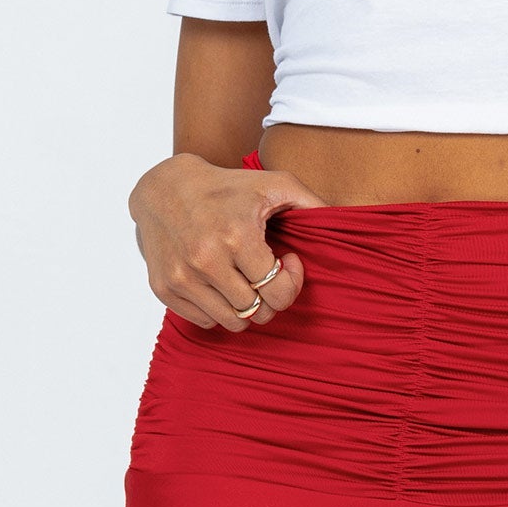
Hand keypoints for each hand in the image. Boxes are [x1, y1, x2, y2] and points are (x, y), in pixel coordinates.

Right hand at [128, 152, 329, 331]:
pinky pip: (205, 320)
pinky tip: (223, 284)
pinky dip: (219, 309)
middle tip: (268, 275)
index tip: (286, 261)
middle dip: (271, 298)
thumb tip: (343, 220)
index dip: (291, 282)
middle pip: (257, 312)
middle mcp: (206, 261)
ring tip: (248, 282)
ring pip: (232, 322)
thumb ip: (311, 202)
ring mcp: (182, 278)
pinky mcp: (164, 288)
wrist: (164, 187)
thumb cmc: (227, 186)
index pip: (277, 292)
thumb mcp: (274, 183)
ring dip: (247, 308)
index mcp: (237, 237)